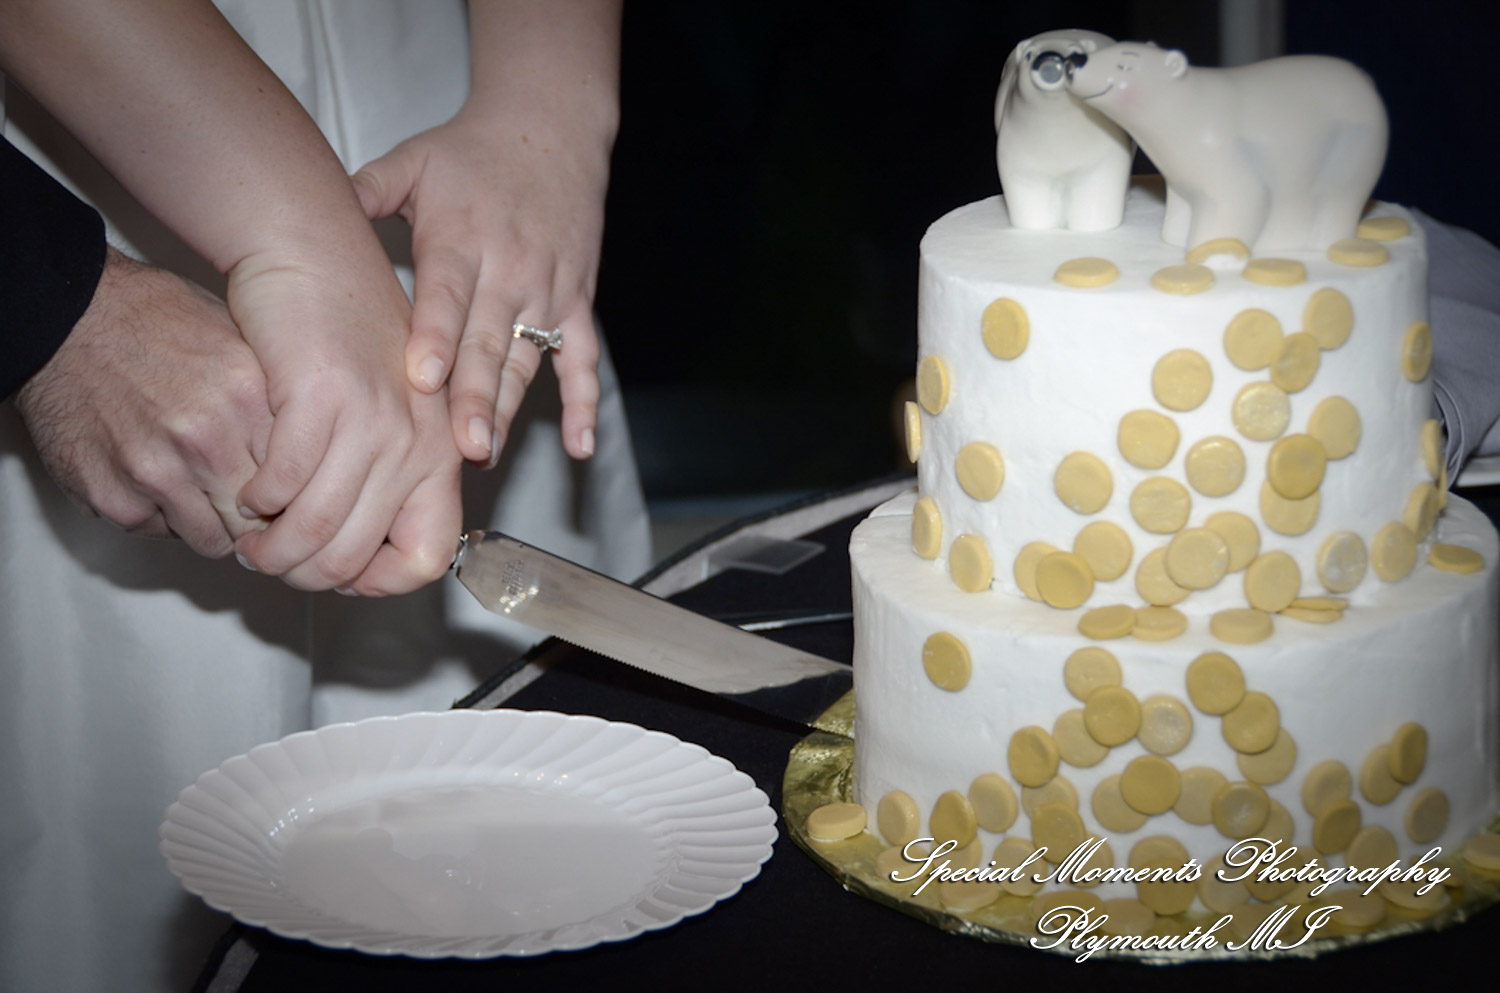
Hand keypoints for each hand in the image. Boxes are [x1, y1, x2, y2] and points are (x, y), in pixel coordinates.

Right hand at [14, 249, 271, 557]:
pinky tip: (155, 478)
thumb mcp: (239, 342)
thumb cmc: (157, 323)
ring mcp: (156, 471)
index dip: (296, 494)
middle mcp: (206, 438)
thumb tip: (318, 456)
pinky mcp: (113, 496)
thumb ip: (278, 404)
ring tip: (200, 488)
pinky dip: (162, 516)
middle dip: (258, 519)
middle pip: (261, 521)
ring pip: (213, 541)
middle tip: (247, 503)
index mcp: (247, 397)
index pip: (301, 483)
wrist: (65, 317)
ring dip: (211, 523)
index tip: (289, 494)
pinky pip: (159, 533)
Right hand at [227, 249, 462, 595]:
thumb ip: (385, 480)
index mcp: (439, 454)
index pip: (428, 557)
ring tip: (252, 536)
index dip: (378, 582)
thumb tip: (361, 561)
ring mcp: (373, 421)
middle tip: (271, 560)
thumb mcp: (389, 415)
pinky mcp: (322, 397)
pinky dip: (257, 497)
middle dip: (302, 573)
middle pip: (356, 555)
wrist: (316, 255)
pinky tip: (249, 489)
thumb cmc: (346, 337)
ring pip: (316, 529)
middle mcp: (416, 444)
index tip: (337, 574)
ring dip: (272, 546)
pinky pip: (283, 480)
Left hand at [352, 102, 609, 465]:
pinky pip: (584, 361)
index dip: (436, 340)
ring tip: (489, 455)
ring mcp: (548, 291)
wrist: (552, 130)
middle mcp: (509, 270)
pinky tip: (581, 447)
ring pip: (528, 361)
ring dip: (510, 410)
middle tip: (462, 449)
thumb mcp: (413, 160)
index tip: (422, 382)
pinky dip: (585, 404)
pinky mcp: (579, 303)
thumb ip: (366, 190)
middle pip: (489, 344)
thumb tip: (311, 208)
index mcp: (462, 239)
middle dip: (474, 398)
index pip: (448, 297)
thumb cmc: (471, 153)